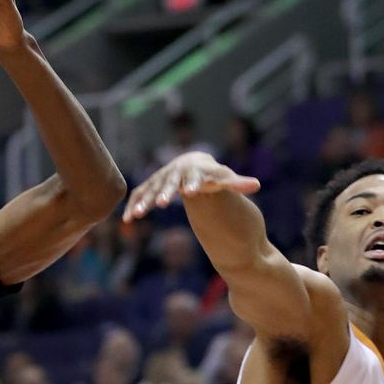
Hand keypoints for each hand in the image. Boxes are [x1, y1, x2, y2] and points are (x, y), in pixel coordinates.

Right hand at [123, 152, 259, 221]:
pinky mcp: (152, 186)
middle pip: (170, 182)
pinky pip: (141, 195)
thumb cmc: (212, 175)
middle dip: (165, 192)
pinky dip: (134, 206)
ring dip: (144, 202)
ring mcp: (162, 179)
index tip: (192, 192)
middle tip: (161, 205)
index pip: (196, 176)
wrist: (192, 162)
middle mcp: (176, 172)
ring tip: (137, 216)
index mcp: (195, 170)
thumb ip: (238, 183)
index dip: (193, 184)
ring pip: (152, 189)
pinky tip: (127, 221)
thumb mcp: (225, 179)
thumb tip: (256, 184)